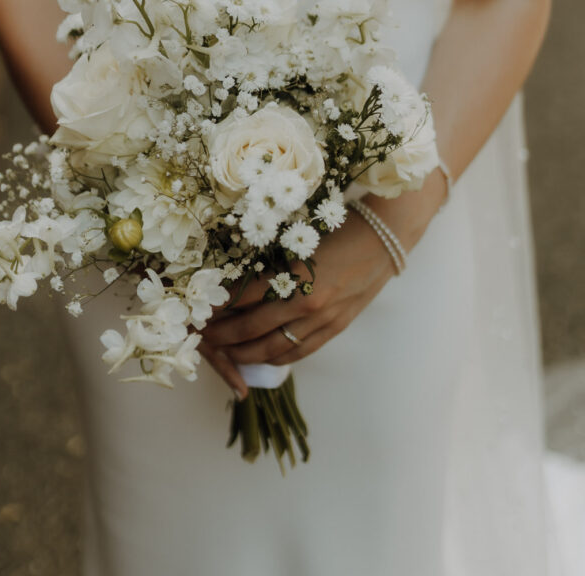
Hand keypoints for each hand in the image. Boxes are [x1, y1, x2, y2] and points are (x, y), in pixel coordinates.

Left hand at [200, 167, 448, 396]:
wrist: (385, 237)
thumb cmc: (341, 227)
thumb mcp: (301, 238)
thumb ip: (272, 260)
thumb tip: (237, 275)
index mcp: (294, 275)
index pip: (244, 297)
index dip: (218, 306)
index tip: (200, 309)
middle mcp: (306, 303)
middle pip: (251, 328)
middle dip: (222, 335)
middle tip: (201, 336)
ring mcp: (322, 320)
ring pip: (273, 348)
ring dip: (244, 353)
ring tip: (223, 353)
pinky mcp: (336, 328)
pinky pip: (300, 352)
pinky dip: (276, 358)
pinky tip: (261, 358)